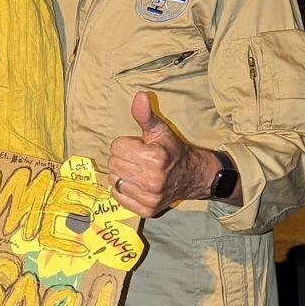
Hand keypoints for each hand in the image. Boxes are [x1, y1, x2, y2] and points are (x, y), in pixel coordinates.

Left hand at [107, 91, 215, 217]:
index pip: (116, 147)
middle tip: (137, 159)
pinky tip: (137, 184)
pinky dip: (124, 189)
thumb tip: (139, 95)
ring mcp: (150, 197)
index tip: (138, 146)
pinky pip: (118, 196)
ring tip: (138, 171)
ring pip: (114, 180)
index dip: (125, 144)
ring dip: (122, 174)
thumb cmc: (171, 150)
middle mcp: (152, 180)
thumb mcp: (159, 130)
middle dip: (122, 158)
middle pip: (113, 164)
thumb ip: (145, 114)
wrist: (191, 176)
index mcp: (154, 158)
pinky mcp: (147, 210)